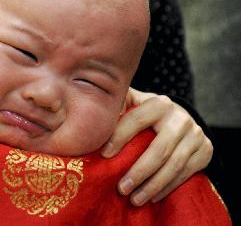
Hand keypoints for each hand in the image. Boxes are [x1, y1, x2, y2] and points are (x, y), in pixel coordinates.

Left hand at [101, 88, 212, 205]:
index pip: (137, 120)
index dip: (119, 137)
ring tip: (134, 198)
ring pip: (174, 165)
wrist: (180, 117)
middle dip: (139, 172)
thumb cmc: (146, 113)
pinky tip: (152, 196)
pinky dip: (168, 187)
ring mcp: (196, 134)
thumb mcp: (133, 102)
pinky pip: (186, 173)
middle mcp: (181, 118)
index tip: (104, 155)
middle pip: (159, 149)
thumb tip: (94, 110)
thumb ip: (118, 103)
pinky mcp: (205, 150)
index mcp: (159, 104)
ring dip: (153, 185)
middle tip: (121, 189)